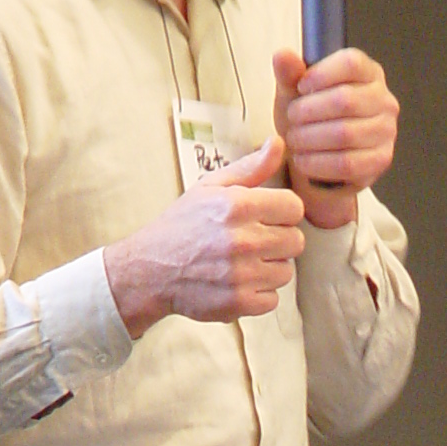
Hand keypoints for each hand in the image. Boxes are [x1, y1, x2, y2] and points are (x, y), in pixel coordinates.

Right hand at [102, 136, 305, 334]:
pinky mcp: (239, 302)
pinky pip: (273, 299)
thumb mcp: (211, 187)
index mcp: (238, 206)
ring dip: (269, 268)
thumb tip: (278, 142)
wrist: (150, 269)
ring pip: (286, 271)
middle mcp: (243, 240)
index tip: (266, 217)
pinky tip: (238, 282)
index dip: (282, 212)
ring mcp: (242, 274)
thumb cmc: (183, 225)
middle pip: (296, 241)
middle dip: (278, 240)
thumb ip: (250, 167)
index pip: (294, 208)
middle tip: (253, 241)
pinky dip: (259, 294)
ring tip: (243, 262)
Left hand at [273, 48, 398, 230]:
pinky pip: (347, 163)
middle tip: (292, 117)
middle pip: (345, 99)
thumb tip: (282, 55)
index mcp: (368, 73)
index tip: (300, 87)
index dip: (321, 74)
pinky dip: (317, 163)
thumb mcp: (295, 91)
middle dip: (308, 110)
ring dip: (310, 138)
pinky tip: (303, 159)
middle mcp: (384, 100)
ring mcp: (386, 131)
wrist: (318, 155)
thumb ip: (289, 73)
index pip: (351, 63)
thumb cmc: (312, 117)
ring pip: (344, 133)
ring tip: (294, 139)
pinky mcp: (381, 160)